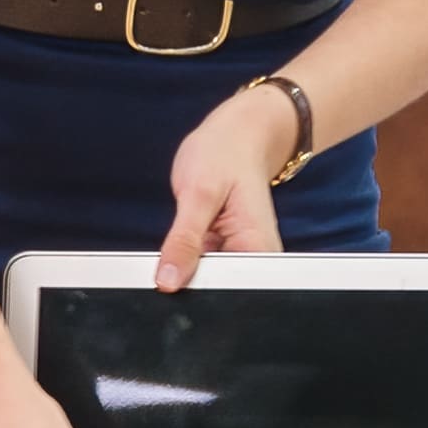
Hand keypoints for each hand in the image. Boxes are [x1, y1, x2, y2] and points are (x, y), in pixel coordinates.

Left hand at [154, 99, 293, 294]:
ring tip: (190, 232)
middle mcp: (256, 260)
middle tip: (178, 245)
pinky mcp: (226, 253)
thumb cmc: (226, 154)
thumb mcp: (198, 194)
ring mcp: (240, 257)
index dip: (195, 291)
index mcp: (259, 250)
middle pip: (217, 291)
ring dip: (185, 269)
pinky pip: (201, 269)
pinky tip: (188, 238)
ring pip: (205, 282)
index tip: (171, 279)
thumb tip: (168, 281)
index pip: (228, 291)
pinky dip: (186, 259)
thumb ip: (184, 240)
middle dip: (187, 280)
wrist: (239, 136)